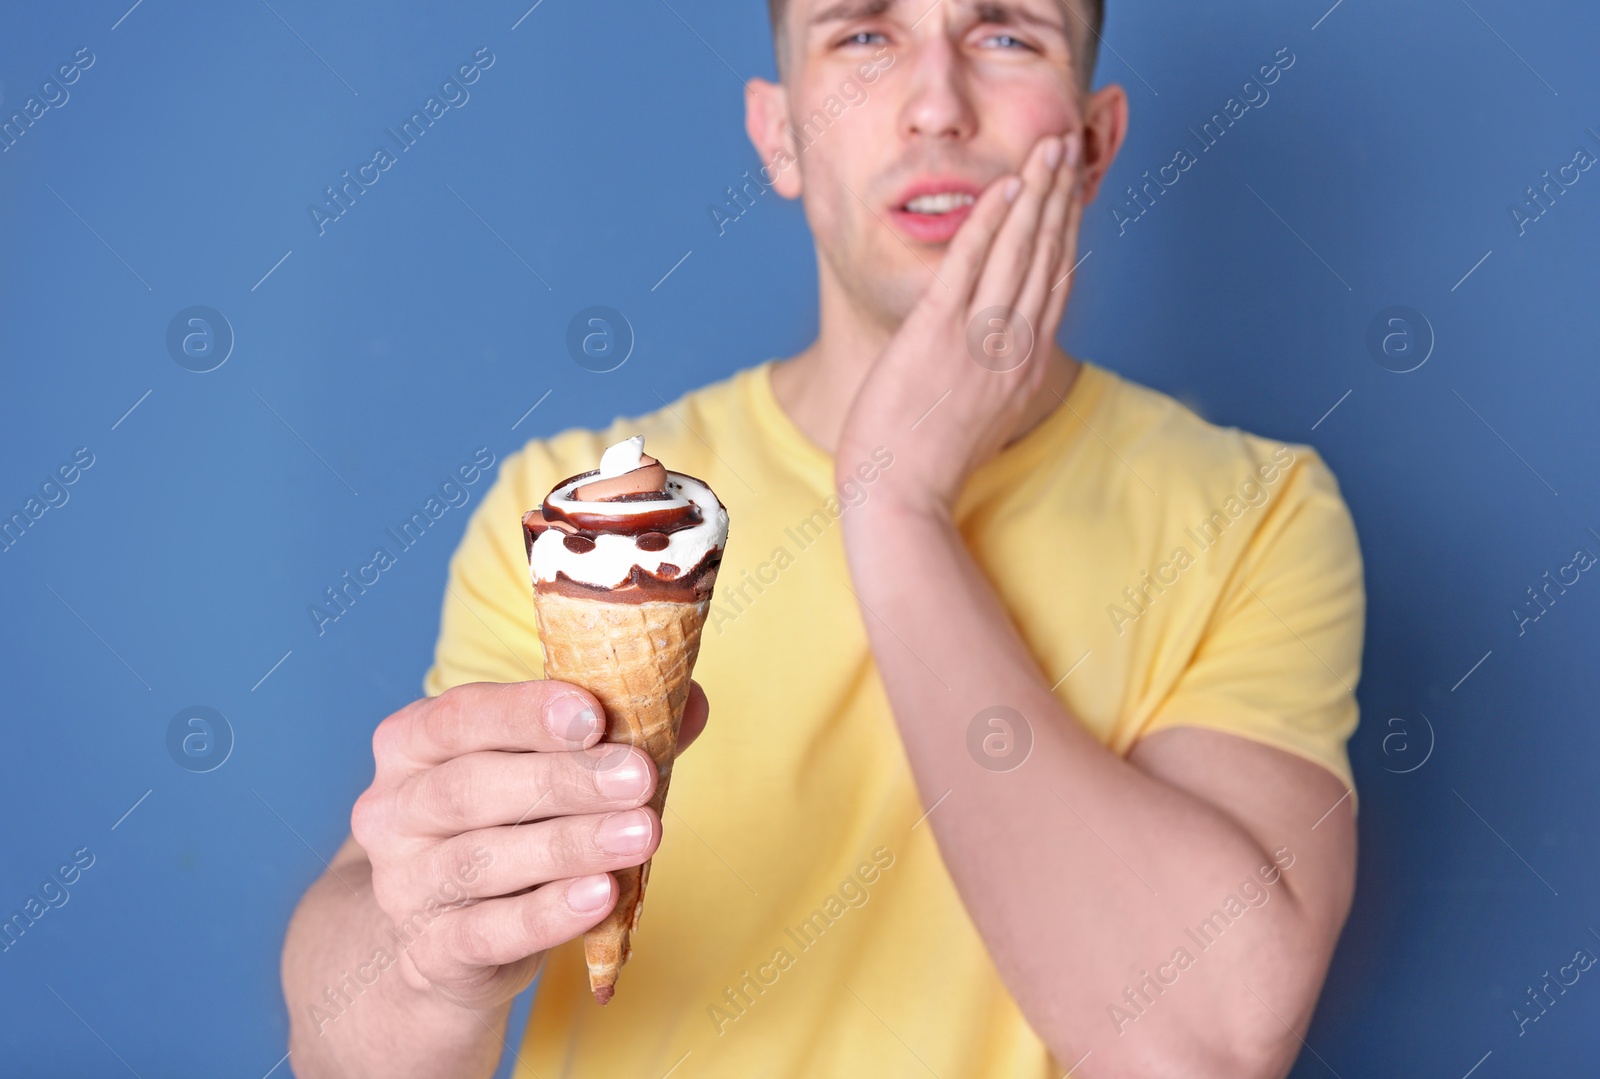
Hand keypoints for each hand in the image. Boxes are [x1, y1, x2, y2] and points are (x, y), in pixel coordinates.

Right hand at [349, 679, 708, 1009]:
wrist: (444, 944)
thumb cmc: (507, 829)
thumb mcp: (543, 774)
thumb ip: (610, 737)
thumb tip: (688, 702)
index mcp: (411, 744)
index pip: (460, 717)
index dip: (526, 713)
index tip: (593, 714)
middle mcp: (392, 812)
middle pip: (472, 788)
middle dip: (564, 780)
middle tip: (638, 777)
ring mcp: (404, 886)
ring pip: (483, 860)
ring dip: (569, 845)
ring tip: (643, 834)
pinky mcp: (430, 952)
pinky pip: (487, 931)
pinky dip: (547, 914)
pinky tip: (601, 896)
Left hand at [835, 131, 1084, 517]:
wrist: (902, 500)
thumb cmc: (927, 464)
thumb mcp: (981, 415)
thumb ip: (997, 375)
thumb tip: (1000, 350)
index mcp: (1027, 368)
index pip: (1056, 283)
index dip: (1067, 229)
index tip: (1073, 188)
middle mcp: (1015, 350)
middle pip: (1048, 257)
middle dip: (1062, 194)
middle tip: (1070, 144)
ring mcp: (979, 342)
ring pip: (1020, 253)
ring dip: (1038, 193)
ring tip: (1049, 147)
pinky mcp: (937, 337)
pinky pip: (970, 267)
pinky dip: (990, 223)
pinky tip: (1005, 188)